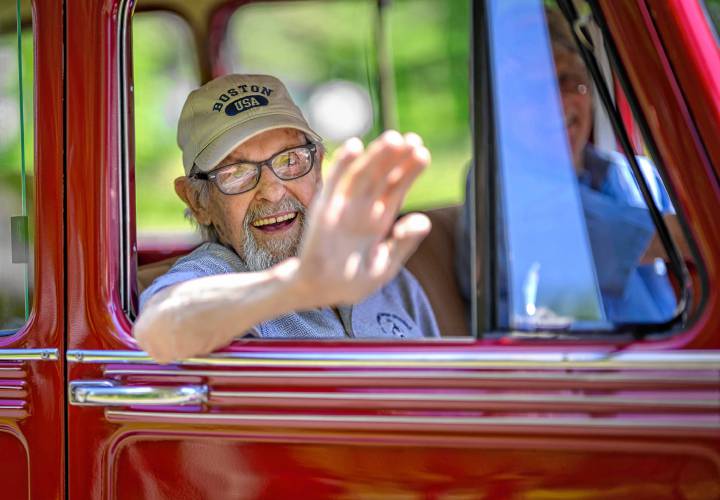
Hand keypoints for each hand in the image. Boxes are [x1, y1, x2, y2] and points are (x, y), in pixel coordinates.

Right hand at [290, 130, 431, 307]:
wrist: (317, 292)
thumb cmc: (352, 281)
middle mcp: (362, 208)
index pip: (396, 188)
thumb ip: (404, 244)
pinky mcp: (324, 212)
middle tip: (411, 139)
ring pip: (362, 176)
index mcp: (379, 219)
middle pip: (381, 177)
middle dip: (395, 158)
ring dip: (376, 156)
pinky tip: (354, 146)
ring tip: (393, 138)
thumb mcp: (384, 267)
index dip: (408, 170)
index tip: (422, 152)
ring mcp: (343, 207)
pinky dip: (342, 165)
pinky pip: (334, 185)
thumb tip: (424, 221)